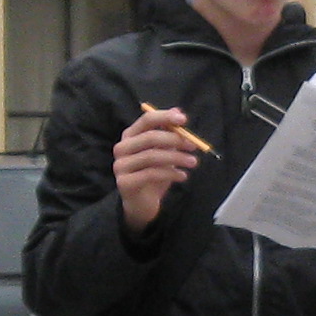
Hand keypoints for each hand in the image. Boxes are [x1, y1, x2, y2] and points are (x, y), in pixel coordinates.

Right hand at [114, 107, 206, 232]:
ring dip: (177, 158)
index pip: (146, 120)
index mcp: (130, 136)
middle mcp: (122, 148)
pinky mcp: (124, 182)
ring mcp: (121, 165)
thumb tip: (178, 111)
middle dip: (175, 140)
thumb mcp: (163, 151)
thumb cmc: (153, 174)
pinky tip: (183, 176)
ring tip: (193, 162)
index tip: (184, 120)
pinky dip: (171, 174)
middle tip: (194, 146)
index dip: (165, 117)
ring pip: (152, 156)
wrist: (141, 204)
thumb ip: (168, 132)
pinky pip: (151, 174)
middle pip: (150, 137)